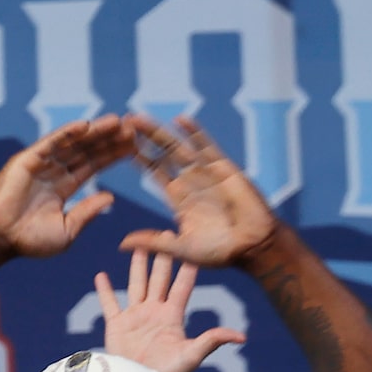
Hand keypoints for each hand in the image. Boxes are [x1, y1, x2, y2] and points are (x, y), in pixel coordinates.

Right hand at [0, 117, 136, 259]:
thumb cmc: (30, 241)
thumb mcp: (68, 229)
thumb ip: (88, 212)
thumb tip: (111, 197)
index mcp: (63, 187)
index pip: (92, 165)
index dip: (112, 155)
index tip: (133, 145)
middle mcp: (52, 172)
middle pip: (85, 150)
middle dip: (108, 139)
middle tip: (132, 128)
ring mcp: (39, 164)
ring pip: (72, 144)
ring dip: (94, 132)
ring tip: (117, 122)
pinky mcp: (25, 160)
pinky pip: (49, 143)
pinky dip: (66, 133)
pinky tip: (86, 125)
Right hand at [96, 250, 245, 371]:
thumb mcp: (192, 355)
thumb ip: (212, 340)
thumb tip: (242, 336)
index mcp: (173, 317)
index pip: (181, 287)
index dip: (187, 269)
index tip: (191, 249)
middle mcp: (155, 312)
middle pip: (159, 279)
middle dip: (163, 258)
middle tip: (166, 234)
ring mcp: (135, 317)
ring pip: (136, 284)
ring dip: (137, 266)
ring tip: (138, 247)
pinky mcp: (116, 324)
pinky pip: (109, 303)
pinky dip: (105, 290)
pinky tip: (101, 276)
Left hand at [126, 115, 284, 270]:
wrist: (257, 248)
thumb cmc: (221, 252)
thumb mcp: (181, 249)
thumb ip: (154, 242)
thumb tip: (121, 245)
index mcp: (179, 197)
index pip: (154, 172)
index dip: (137, 157)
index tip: (115, 144)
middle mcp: (191, 181)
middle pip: (162, 154)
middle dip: (142, 139)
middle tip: (121, 122)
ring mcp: (207, 173)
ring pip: (179, 146)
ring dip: (159, 132)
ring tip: (137, 118)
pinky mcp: (225, 169)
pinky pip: (208, 147)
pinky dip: (195, 133)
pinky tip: (180, 119)